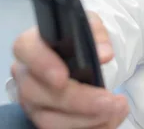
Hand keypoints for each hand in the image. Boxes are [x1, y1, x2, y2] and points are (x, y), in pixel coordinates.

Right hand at [12, 12, 128, 128]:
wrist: (82, 55)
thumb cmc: (81, 37)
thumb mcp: (91, 26)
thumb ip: (98, 35)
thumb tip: (104, 54)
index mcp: (32, 44)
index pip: (27, 50)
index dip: (42, 64)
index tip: (63, 78)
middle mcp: (26, 75)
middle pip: (39, 93)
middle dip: (79, 101)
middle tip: (111, 101)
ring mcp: (32, 101)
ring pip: (49, 120)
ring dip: (87, 119)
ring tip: (118, 108)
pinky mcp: (46, 117)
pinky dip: (90, 127)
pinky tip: (111, 118)